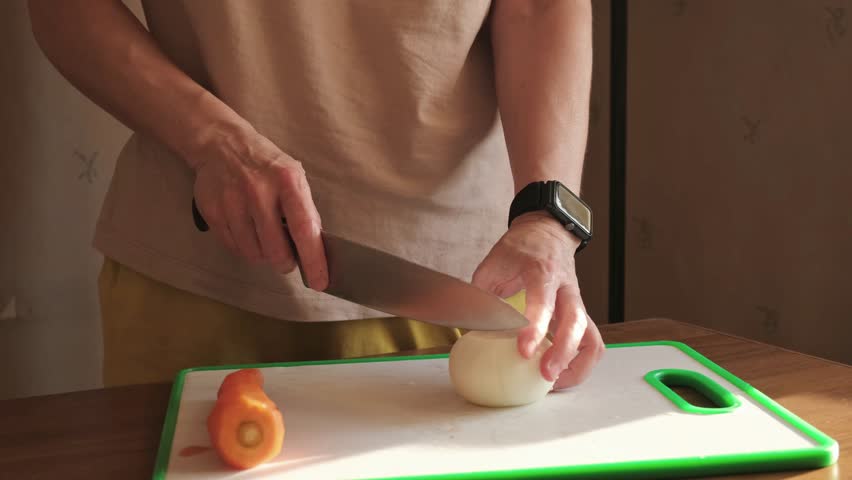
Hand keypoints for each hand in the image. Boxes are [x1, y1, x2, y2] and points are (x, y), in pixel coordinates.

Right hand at [189, 123, 327, 289]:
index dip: (314, 259)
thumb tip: (316, 247)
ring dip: (263, 255)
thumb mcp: (294, 177)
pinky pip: (233, 248)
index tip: (320, 281)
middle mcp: (258, 191)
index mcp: (287, 181)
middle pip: (276, 250)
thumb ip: (305, 210)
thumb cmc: (266, 166)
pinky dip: (244, 248)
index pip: (304, 229)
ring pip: (253, 253)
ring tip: (265, 238)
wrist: (222, 145)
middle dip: (285, 262)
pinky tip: (248, 232)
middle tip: (287, 258)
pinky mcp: (213, 211)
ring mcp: (233, 202)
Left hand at [472, 212, 603, 388]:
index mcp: (542, 272)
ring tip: (556, 383)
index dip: (535, 328)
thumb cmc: (518, 250)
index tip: (524, 350)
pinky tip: (562, 375)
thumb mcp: (493, 263)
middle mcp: (566, 288)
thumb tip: (469, 327)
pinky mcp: (581, 314)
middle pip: (575, 322)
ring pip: (590, 336)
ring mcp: (577, 302)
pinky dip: (581, 362)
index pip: (543, 302)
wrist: (546, 233)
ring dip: (576, 363)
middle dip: (562, 353)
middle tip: (545, 375)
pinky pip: (591, 342)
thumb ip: (483, 294)